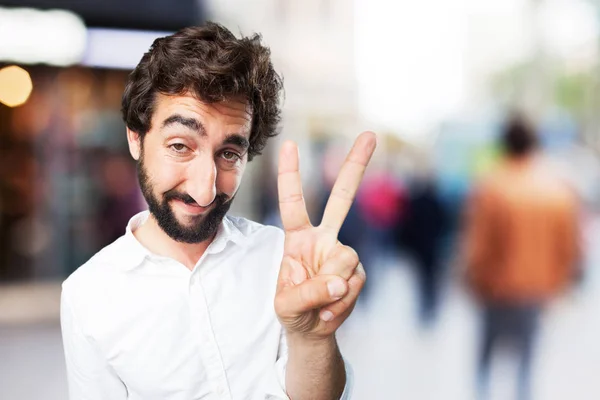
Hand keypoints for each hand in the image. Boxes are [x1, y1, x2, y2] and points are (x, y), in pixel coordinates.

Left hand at [274, 131, 376, 338]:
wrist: (312, 329)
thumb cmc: (293, 310)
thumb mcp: (286, 304)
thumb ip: (308, 292)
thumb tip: (342, 281)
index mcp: (298, 238)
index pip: (293, 203)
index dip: (291, 175)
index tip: (289, 144)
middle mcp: (323, 238)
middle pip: (342, 199)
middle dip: (355, 167)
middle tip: (369, 135)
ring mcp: (342, 254)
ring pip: (346, 259)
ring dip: (331, 289)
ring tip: (319, 305)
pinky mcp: (357, 272)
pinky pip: (354, 283)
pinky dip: (341, 302)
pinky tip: (331, 309)